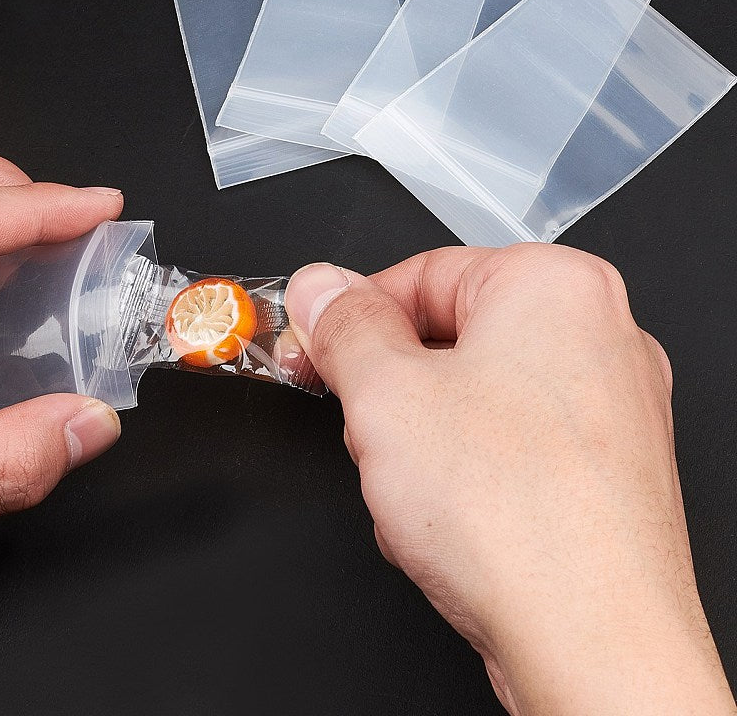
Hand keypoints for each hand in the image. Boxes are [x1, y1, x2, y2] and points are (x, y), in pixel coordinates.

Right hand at [285, 246, 735, 715]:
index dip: (350, 316)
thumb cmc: (521, 518)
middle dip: (391, 389)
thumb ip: (341, 325)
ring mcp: (609, 407)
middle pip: (447, 337)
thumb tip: (322, 289)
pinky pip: (506, 446)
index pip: (419, 273)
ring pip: (472, 397)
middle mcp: (598, 335)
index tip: (312, 345)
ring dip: (421, 439)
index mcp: (556, 286)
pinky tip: (452, 521)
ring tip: (415, 490)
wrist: (596, 647)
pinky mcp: (603, 469)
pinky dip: (466, 474)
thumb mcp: (385, 394)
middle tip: (365, 427)